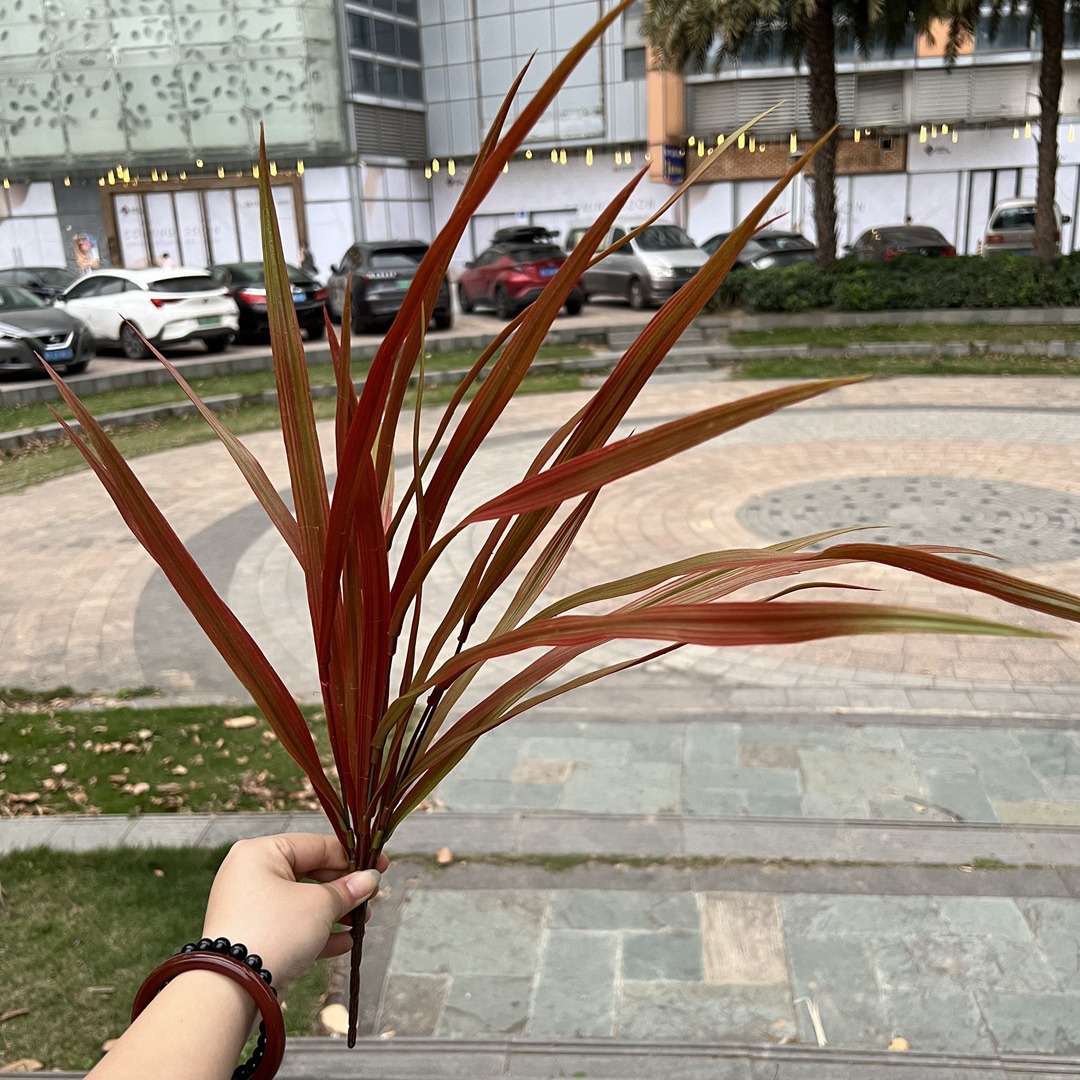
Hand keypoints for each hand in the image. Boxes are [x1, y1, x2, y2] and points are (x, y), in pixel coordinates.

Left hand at [200, 833, 386, 990]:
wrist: (233, 989)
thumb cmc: (275, 931)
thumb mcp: (319, 905)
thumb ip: (347, 890)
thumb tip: (369, 879)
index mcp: (261, 853)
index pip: (316, 845)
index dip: (352, 856)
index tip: (380, 865)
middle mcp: (250, 875)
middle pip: (309, 873)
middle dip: (344, 888)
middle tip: (371, 897)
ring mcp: (249, 908)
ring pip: (301, 902)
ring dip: (334, 912)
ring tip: (361, 921)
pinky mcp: (251, 937)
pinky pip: (290, 926)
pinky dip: (316, 932)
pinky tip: (344, 942)